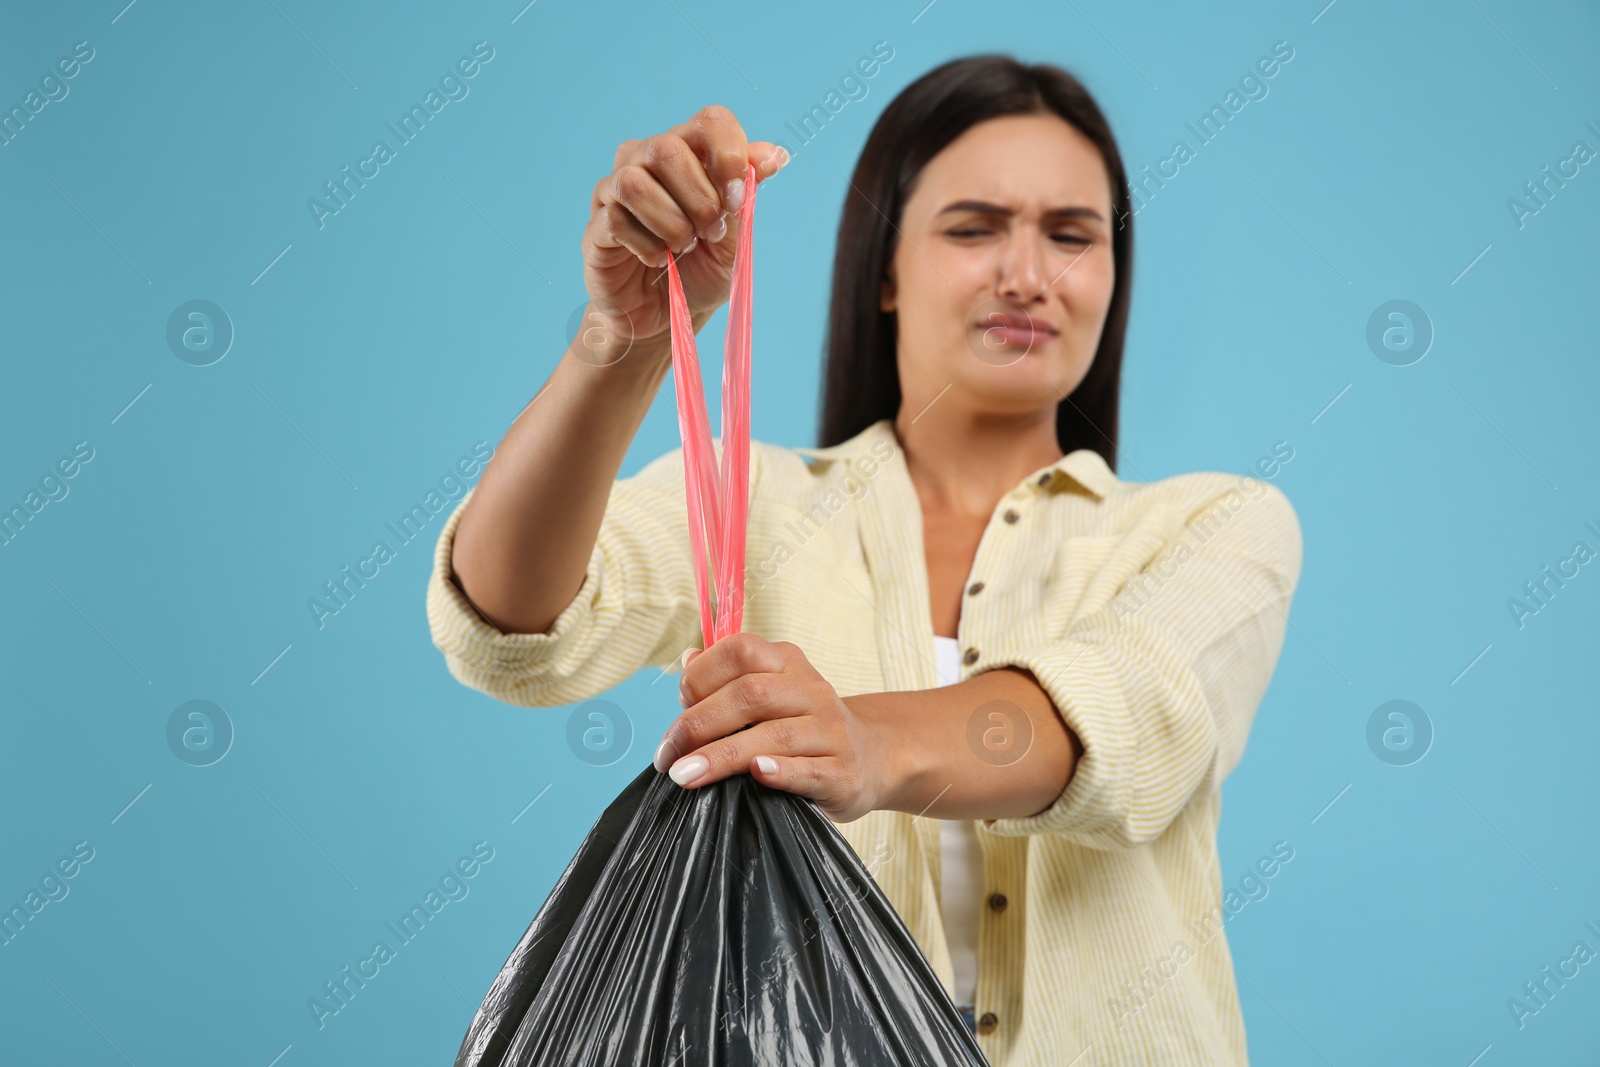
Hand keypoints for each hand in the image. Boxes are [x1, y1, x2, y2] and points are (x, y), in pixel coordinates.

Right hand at [580, 105, 788, 358]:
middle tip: (711, 234)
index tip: (736, 200)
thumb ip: (748, 193)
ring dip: (671, 222)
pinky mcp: (597, 222)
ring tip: (682, 248)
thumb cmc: (700, 270)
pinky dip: (647, 246)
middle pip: (666, 148)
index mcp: (690, 153)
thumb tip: (775, 155)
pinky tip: (656, 261)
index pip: (709, 121)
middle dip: (699, 199)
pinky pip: (616, 219)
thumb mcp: (736, 235)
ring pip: (635, 181)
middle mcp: (648, 159)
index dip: (728, 155)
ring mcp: (616, 188)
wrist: (667, 316)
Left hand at [654, 632, 893, 822]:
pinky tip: (756, 775)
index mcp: (786, 663)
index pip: (740, 650)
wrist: (871, 757)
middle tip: (669, 757)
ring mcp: (831, 730)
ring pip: (775, 734)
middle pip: (750, 694)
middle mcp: (811, 690)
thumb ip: (727, 680)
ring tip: (686, 775)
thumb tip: (687, 659)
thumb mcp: (770, 693)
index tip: (678, 711)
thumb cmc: (802, 727)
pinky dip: (781, 772)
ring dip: (723, 755)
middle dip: (700, 725)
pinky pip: (810, 769)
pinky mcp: (843, 771)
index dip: (700, 678)